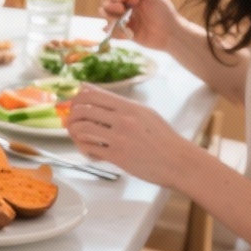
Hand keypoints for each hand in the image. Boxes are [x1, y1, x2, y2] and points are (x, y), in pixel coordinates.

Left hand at [64, 85, 190, 187]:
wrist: (179, 161)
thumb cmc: (162, 138)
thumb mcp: (144, 113)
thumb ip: (117, 103)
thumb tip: (87, 88)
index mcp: (129, 106)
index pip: (91, 95)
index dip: (76, 100)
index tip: (73, 107)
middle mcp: (123, 119)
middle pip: (82, 110)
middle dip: (71, 117)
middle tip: (71, 124)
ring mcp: (119, 138)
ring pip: (82, 129)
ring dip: (74, 133)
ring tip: (78, 137)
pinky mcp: (118, 156)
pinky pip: (90, 149)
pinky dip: (84, 149)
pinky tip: (91, 151)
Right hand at [96, 0, 179, 50]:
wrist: (171, 34)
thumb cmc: (165, 14)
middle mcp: (127, 9)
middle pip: (107, 4)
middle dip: (109, 5)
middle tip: (121, 9)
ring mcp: (125, 22)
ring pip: (106, 17)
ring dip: (108, 17)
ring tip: (116, 20)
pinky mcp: (125, 34)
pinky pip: (112, 32)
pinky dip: (113, 32)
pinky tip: (124, 32)